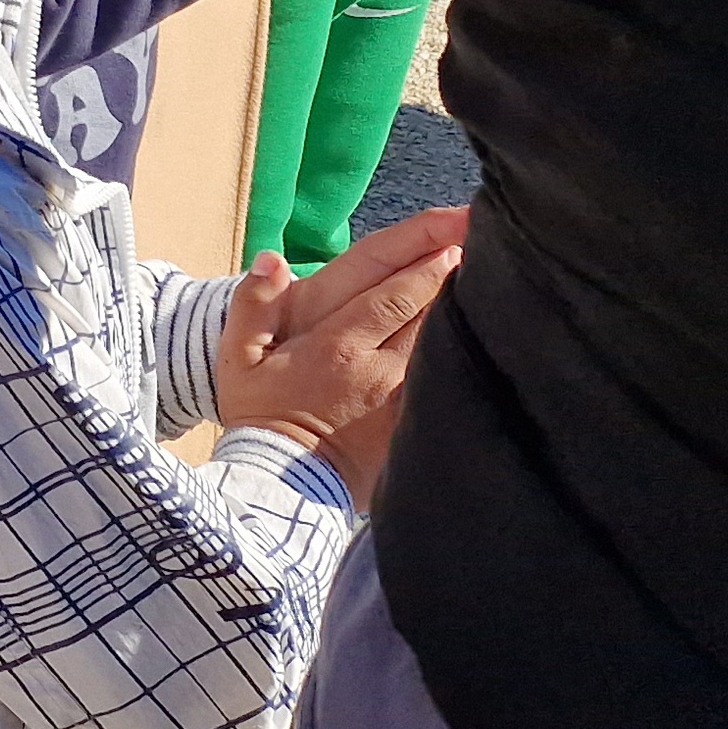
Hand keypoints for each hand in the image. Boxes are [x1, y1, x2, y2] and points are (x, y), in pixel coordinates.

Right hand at [216, 205, 465, 504]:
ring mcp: (397, 402)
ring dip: (460, 318)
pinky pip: (440, 386)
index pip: (392, 296)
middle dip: (454, 281)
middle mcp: (375, 370)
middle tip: (483, 249)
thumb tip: (272, 260)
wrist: (280, 485)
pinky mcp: (408, 428)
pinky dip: (458, 362)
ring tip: (488, 289)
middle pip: (426, 317)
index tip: (453, 243)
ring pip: (438, 349)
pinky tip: (475, 348)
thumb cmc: (260, 414)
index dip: (425, 268)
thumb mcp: (239, 356)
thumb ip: (253, 303)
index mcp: (336, 345)